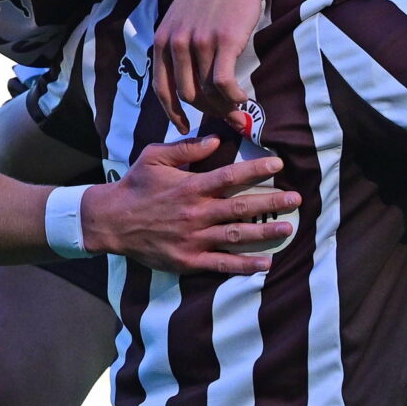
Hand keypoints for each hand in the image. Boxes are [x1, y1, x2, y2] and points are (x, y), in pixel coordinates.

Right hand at [80, 136, 301, 274]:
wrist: (110, 222)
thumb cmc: (134, 186)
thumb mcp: (154, 158)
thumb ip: (187, 149)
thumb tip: (217, 140)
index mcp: (190, 187)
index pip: (231, 177)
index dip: (257, 169)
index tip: (279, 164)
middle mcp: (196, 213)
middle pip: (241, 207)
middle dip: (271, 202)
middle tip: (296, 200)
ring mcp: (193, 239)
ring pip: (236, 236)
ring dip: (264, 233)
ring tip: (288, 229)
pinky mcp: (188, 260)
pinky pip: (221, 264)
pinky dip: (244, 265)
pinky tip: (265, 263)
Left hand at [148, 0, 287, 131]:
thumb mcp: (183, 15)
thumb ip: (178, 43)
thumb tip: (185, 77)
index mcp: (163, 39)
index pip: (161, 88)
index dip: (172, 113)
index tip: (184, 127)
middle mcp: (176, 43)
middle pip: (187, 95)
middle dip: (206, 112)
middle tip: (224, 118)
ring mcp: (199, 42)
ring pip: (208, 92)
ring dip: (224, 108)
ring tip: (237, 111)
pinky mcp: (224, 42)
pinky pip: (225, 84)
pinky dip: (235, 98)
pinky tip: (244, 98)